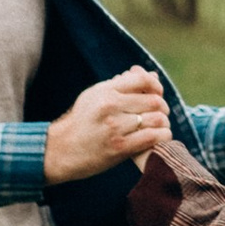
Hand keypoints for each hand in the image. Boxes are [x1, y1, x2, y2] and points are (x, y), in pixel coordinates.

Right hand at [44, 69, 170, 181]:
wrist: (60, 150)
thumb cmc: (80, 122)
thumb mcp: (94, 96)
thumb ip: (122, 85)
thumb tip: (152, 76)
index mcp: (105, 91)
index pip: (142, 79)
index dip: (156, 85)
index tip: (157, 93)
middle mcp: (110, 106)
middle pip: (153, 100)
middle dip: (163, 106)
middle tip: (162, 113)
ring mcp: (115, 127)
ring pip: (157, 119)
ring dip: (164, 123)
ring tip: (161, 126)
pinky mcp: (119, 148)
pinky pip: (152, 138)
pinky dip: (162, 137)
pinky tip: (159, 138)